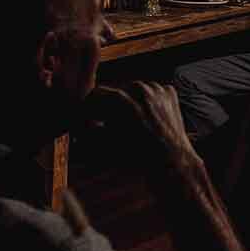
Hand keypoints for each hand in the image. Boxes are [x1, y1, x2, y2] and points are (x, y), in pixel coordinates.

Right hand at [84, 81, 206, 179]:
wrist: (171, 162)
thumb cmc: (138, 157)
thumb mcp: (106, 144)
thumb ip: (88, 131)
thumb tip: (78, 125)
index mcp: (120, 99)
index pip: (96, 95)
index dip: (88, 108)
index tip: (87, 117)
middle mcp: (139, 88)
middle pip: (115, 93)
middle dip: (108, 107)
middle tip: (105, 123)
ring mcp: (156, 88)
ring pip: (134, 91)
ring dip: (128, 104)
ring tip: (130, 124)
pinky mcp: (169, 92)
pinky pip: (152, 93)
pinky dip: (147, 103)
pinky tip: (147, 120)